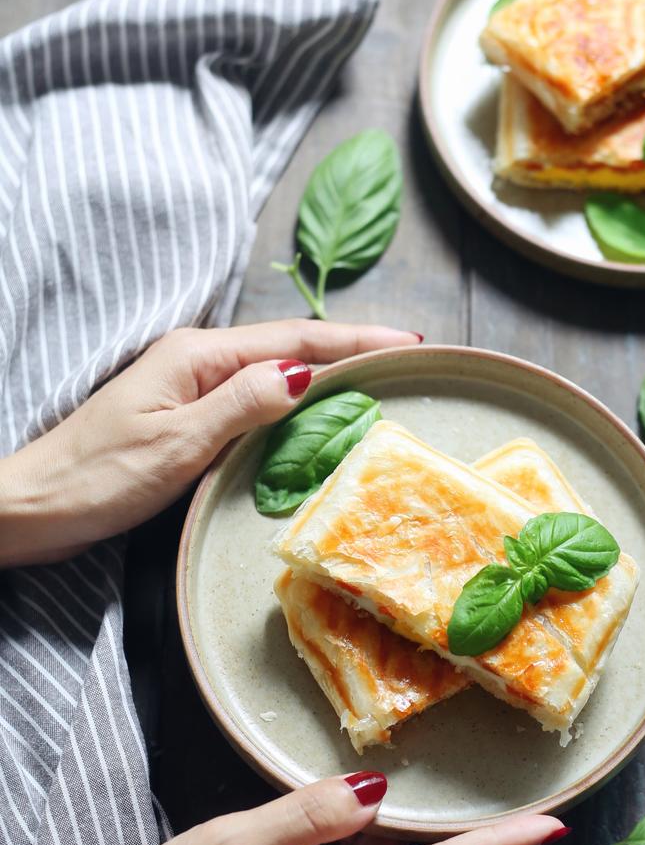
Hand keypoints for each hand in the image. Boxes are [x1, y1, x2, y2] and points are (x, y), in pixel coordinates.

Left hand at [0, 319, 419, 565]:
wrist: (36, 506)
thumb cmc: (99, 477)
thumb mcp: (178, 442)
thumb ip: (242, 404)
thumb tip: (304, 372)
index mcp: (198, 355)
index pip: (292, 338)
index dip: (354, 339)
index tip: (407, 341)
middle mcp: (198, 361)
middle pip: (289, 345)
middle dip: (350, 346)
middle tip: (408, 355)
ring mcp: (192, 388)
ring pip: (275, 371)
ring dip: (328, 370)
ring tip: (381, 376)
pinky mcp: (188, 417)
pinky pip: (256, 399)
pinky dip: (297, 399)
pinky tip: (319, 411)